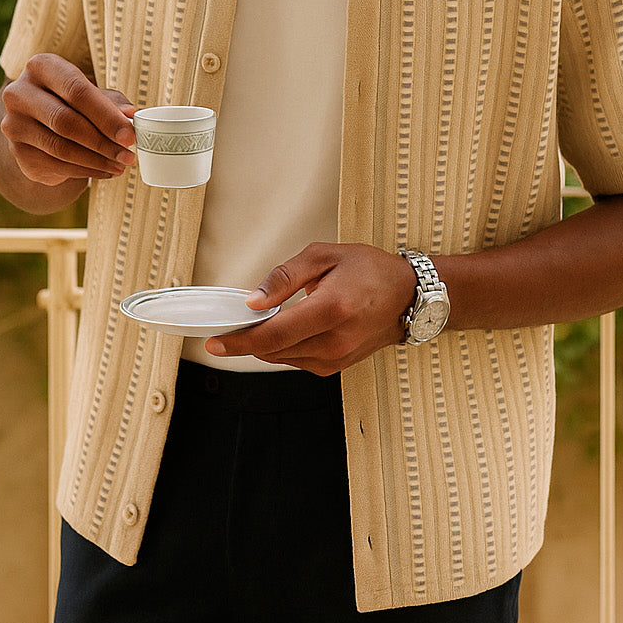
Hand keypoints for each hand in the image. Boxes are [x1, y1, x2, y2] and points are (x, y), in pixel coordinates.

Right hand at [0, 53, 136, 186]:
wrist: (39, 119)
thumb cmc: (72, 99)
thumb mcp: (93, 92)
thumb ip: (111, 102)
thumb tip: (129, 116)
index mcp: (41, 67)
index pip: (76, 91)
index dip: (105, 115)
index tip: (129, 135)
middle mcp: (19, 93)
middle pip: (65, 121)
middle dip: (102, 142)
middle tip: (128, 155)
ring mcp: (14, 124)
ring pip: (60, 148)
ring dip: (96, 161)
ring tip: (120, 165)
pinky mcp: (17, 152)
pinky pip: (54, 166)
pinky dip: (84, 171)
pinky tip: (104, 171)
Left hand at [205, 243, 417, 375]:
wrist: (408, 296)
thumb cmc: (369, 270)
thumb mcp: (324, 256)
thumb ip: (284, 277)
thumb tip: (253, 300)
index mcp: (332, 309)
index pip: (274, 334)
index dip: (240, 341)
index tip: (214, 343)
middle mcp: (335, 340)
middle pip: (274, 351)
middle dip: (247, 340)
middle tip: (232, 323)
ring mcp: (338, 357)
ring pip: (283, 359)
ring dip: (265, 344)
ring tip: (261, 321)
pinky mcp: (337, 366)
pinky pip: (298, 361)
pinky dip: (284, 348)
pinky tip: (287, 329)